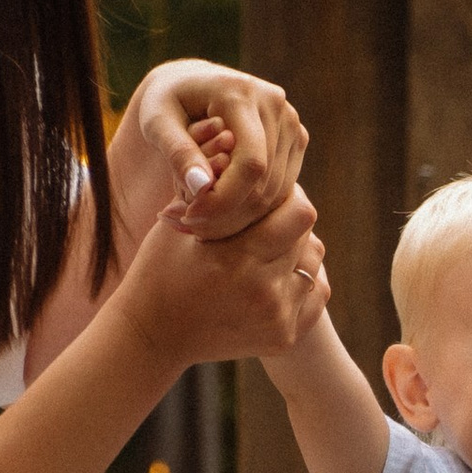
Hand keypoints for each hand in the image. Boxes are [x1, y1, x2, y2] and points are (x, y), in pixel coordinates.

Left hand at [110, 62, 308, 256]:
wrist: (192, 83)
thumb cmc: (167, 101)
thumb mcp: (156, 122)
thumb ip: (178, 152)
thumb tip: (201, 187)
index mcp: (243, 94)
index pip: (251, 164)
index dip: (224, 200)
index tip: (190, 215)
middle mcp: (276, 106)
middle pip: (266, 183)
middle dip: (227, 214)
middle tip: (188, 224)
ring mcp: (291, 123)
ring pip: (276, 193)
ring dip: (238, 217)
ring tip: (199, 219)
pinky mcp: (296, 139)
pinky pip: (281, 190)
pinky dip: (251, 209)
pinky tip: (219, 211)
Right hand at [115, 178, 326, 370]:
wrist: (154, 334)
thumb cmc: (162, 267)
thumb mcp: (179, 223)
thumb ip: (210, 186)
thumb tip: (231, 134)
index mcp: (237, 261)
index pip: (299, 213)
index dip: (286, 197)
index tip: (269, 194)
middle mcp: (263, 293)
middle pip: (308, 237)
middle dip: (289, 222)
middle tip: (269, 217)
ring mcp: (276, 320)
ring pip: (314, 264)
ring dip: (296, 250)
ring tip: (269, 245)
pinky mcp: (284, 338)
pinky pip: (316, 294)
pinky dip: (300, 280)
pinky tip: (275, 272)